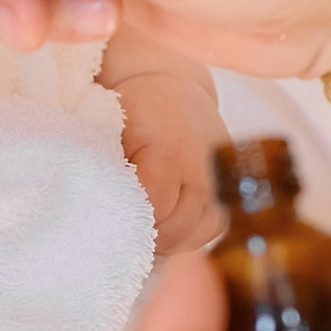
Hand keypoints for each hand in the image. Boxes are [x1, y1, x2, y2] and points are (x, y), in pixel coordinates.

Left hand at [108, 65, 225, 255]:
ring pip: (198, 233)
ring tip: (147, 231)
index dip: (131, 224)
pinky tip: (171, 227)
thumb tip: (100, 213)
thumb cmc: (136, 112)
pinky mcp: (229, 187)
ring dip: (171, 240)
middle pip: (177, 227)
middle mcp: (203, 169)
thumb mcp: (114, 132)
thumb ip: (110, 171)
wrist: (172, 90)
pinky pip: (214, 227)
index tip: (112, 224)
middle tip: (125, 234)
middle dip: (149, 236)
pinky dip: (192, 234)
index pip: (154, 209)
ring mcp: (220, 180)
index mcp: (170, 152)